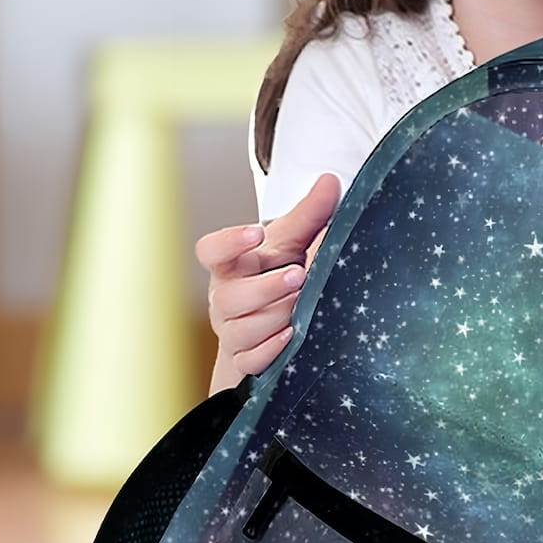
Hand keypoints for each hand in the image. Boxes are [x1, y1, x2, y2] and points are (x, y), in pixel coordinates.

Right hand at [196, 173, 340, 378]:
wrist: (278, 324)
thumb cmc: (280, 275)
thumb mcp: (295, 244)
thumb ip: (310, 214)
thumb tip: (330, 181)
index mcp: (233, 265)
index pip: (211, 251)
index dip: (228, 242)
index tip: (256, 232)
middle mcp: (225, 298)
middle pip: (228, 297)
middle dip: (264, 287)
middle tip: (298, 274)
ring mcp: (232, 331)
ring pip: (239, 330)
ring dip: (272, 317)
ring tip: (302, 306)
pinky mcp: (243, 360)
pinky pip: (248, 361)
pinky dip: (270, 350)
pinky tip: (291, 337)